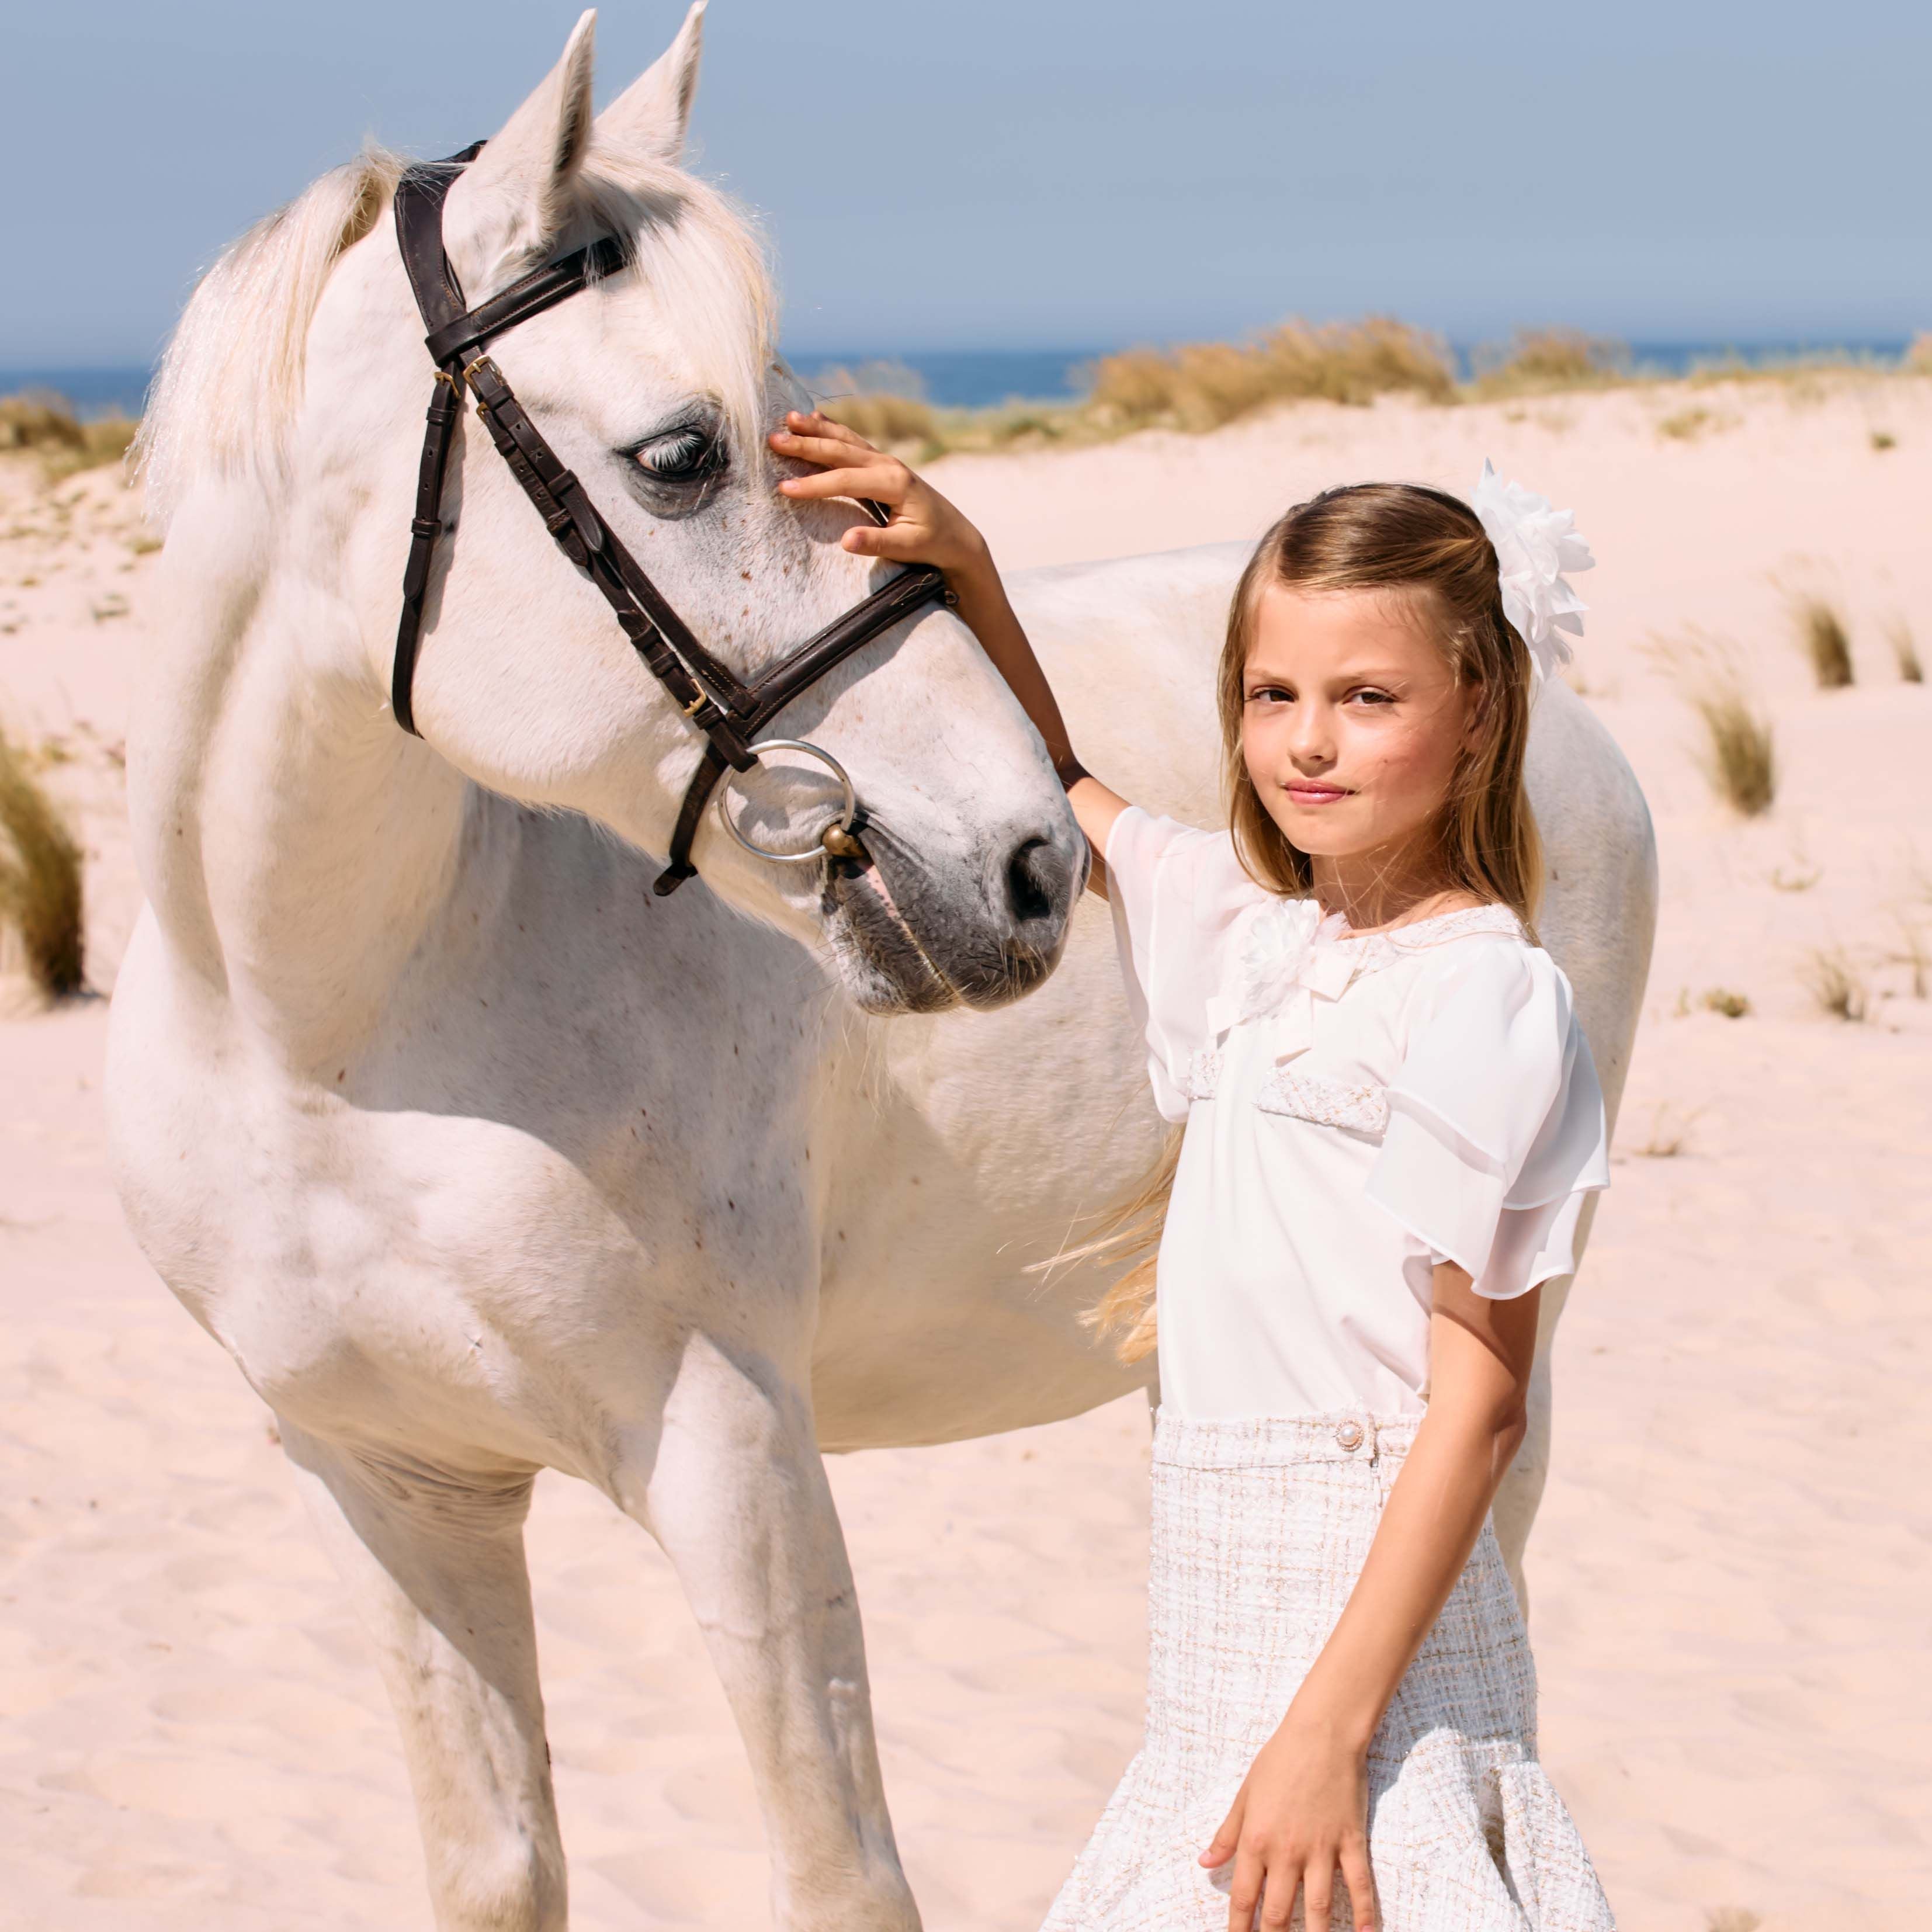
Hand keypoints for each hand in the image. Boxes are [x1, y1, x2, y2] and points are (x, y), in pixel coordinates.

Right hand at [769, 411, 991, 582]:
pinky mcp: (883, 464)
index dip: (814, 485)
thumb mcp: (908, 548)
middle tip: (772, 440)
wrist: (956, 535)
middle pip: (841, 451)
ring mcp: (886, 461)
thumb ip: (877, 543)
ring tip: (787, 420)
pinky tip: (814, 418)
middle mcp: (889, 465)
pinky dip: (832, 429)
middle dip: (806, 445)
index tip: (784, 488)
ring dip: (815, 429)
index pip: (846, 480)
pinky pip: (853, 441)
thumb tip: (846, 541)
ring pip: (846, 439)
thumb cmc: (933, 543)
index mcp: (894, 483)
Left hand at [1198, 1708, 1377, 1931]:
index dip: (1239, 1929)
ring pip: (1317, 1908)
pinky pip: (1359, 1885)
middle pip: (1278, 1912)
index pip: (1244, 1898)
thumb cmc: (1279, 1760)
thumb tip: (1204, 1863)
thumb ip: (1226, 1834)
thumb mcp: (1244, 1794)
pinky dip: (1364, 1913)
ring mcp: (1321, 1849)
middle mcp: (1287, 1851)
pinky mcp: (1350, 1841)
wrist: (1320, 1733)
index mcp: (1257, 1840)